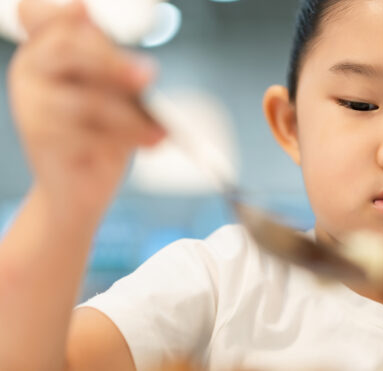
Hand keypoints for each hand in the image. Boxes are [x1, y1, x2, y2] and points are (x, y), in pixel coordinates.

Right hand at [8, 0, 164, 217]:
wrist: (82, 186)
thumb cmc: (103, 133)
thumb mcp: (116, 94)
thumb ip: (118, 72)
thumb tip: (143, 72)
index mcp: (48, 48)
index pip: (36, 14)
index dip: (56, 11)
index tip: (82, 10)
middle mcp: (30, 69)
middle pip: (68, 48)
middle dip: (113, 63)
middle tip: (149, 77)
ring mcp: (30, 104)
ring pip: (86, 99)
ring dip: (130, 118)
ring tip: (159, 133)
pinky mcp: (40, 138)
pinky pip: (87, 134)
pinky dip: (123, 141)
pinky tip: (145, 145)